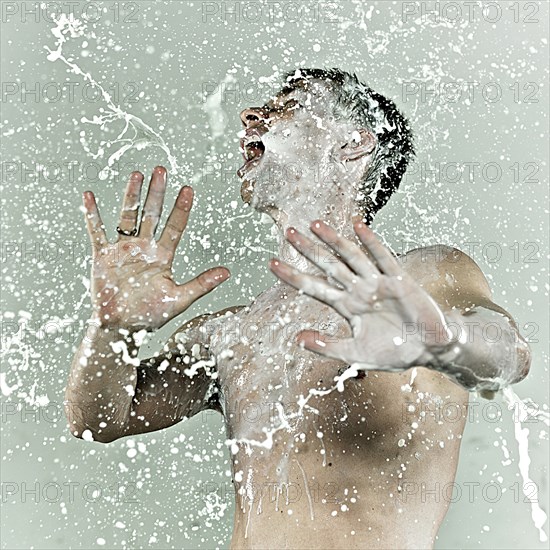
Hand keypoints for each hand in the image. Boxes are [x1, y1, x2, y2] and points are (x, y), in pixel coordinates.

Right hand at [83, 166, 229, 330]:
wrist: (122, 328)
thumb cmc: (151, 314)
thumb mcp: (179, 298)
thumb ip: (202, 284)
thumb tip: (227, 272)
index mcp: (163, 256)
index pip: (175, 227)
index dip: (181, 209)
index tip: (189, 189)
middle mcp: (144, 248)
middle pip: (152, 215)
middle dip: (157, 193)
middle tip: (162, 170)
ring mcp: (123, 250)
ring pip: (128, 217)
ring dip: (131, 196)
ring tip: (137, 175)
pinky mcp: (104, 256)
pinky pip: (97, 232)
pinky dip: (93, 215)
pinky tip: (89, 196)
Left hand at [269, 220, 450, 370]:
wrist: (428, 350)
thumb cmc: (393, 351)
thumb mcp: (355, 353)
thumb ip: (326, 346)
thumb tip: (296, 339)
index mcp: (346, 306)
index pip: (313, 288)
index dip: (293, 276)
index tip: (272, 263)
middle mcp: (358, 290)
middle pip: (328, 266)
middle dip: (308, 250)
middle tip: (289, 232)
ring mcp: (378, 283)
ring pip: (351, 257)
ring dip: (334, 240)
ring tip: (315, 224)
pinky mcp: (399, 281)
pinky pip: (384, 258)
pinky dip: (371, 242)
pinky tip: (358, 226)